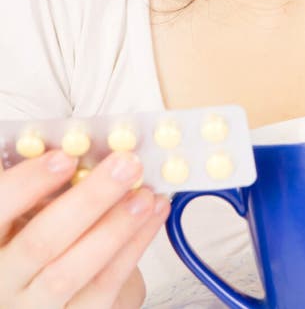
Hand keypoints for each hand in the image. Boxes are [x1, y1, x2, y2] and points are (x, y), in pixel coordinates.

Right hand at [0, 147, 169, 307]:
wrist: (46, 292)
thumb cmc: (38, 237)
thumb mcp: (30, 209)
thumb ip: (47, 184)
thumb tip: (89, 147)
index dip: (27, 184)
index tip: (65, 158)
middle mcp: (3, 280)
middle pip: (41, 243)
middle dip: (89, 200)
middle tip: (125, 166)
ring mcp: (33, 307)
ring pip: (71, 272)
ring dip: (115, 228)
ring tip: (145, 194)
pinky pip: (102, 288)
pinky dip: (132, 248)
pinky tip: (152, 216)